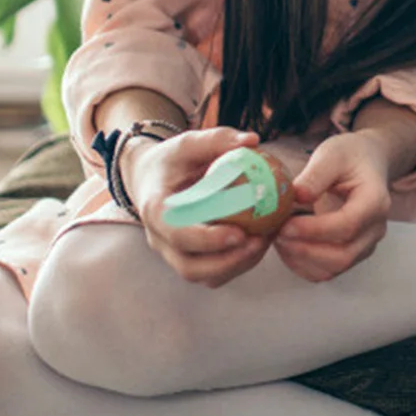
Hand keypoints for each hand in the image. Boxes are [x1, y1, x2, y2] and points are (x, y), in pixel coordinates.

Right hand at [126, 125, 270, 287]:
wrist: (150, 179)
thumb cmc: (172, 160)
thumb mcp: (188, 143)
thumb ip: (217, 140)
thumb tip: (253, 140)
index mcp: (156, 211)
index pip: (178, 235)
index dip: (208, 239)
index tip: (240, 233)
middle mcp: (160, 239)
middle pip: (189, 267)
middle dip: (227, 261)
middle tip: (260, 241)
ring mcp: (172, 253)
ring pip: (202, 275)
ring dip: (236, 265)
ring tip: (265, 241)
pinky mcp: (187, 258)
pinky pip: (212, 272)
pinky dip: (236, 264)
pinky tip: (260, 243)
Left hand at [274, 130, 392, 281]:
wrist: (368, 163)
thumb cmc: (351, 156)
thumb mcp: (333, 154)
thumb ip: (316, 175)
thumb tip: (297, 197)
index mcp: (375, 201)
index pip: (347, 225)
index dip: (314, 230)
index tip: (285, 224)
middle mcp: (375, 228)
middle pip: (343, 255)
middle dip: (305, 250)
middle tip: (277, 234)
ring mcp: (365, 244)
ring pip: (334, 268)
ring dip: (301, 259)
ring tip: (279, 238)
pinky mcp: (353, 253)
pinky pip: (327, 271)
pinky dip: (303, 265)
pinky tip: (288, 246)